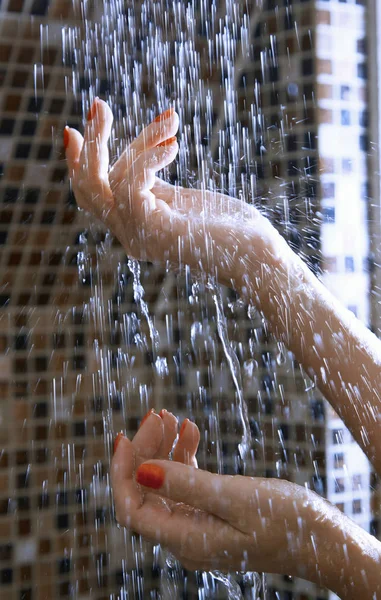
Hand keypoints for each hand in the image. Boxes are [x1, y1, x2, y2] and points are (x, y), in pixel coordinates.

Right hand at [64, 98, 284, 285]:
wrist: (259, 258)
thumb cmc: (233, 229)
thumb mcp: (185, 200)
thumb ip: (160, 186)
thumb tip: (154, 144)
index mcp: (136, 227)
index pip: (93, 197)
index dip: (78, 163)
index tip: (75, 128)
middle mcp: (131, 236)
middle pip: (88, 189)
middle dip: (90, 144)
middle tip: (98, 104)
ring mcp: (139, 237)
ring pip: (108, 181)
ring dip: (139, 140)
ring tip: (171, 120)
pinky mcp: (154, 231)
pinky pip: (130, 186)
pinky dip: (147, 158)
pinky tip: (173, 145)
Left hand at [113, 411, 317, 574]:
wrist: (322, 538)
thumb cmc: (285, 522)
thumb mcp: (233, 498)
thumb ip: (186, 485)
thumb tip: (141, 472)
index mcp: (186, 541)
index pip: (133, 509)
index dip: (122, 472)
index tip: (126, 436)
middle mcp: (185, 536)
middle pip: (148, 491)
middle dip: (147, 450)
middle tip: (158, 414)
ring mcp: (198, 524)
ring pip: (166, 483)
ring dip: (165, 448)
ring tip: (172, 416)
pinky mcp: (212, 512)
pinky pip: (187, 481)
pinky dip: (186, 454)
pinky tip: (192, 430)